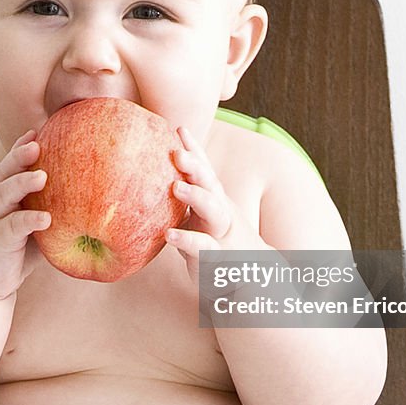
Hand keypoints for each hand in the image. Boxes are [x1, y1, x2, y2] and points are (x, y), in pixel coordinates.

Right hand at [0, 129, 51, 297]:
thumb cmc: (12, 251)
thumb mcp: (32, 228)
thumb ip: (52, 213)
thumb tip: (93, 202)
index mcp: (2, 194)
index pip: (10, 165)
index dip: (21, 147)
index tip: (38, 130)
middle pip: (3, 172)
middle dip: (18, 156)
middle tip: (37, 143)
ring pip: (2, 194)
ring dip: (21, 183)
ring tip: (41, 176)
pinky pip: (11, 227)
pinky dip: (28, 221)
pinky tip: (46, 219)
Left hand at [165, 126, 265, 283]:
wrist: (251, 277)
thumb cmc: (216, 240)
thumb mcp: (203, 215)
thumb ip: (187, 197)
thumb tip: (154, 174)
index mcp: (214, 199)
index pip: (204, 170)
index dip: (194, 149)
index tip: (179, 128)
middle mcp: (220, 211)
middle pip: (210, 184)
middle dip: (195, 166)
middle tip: (176, 152)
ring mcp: (221, 233)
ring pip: (214, 211)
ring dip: (197, 196)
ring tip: (176, 187)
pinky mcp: (215, 258)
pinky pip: (203, 247)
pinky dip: (187, 240)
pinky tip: (170, 235)